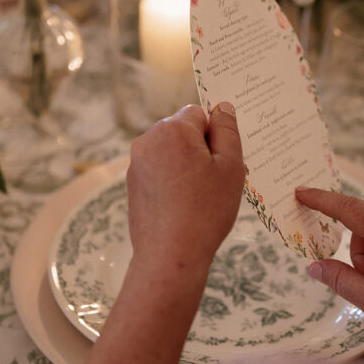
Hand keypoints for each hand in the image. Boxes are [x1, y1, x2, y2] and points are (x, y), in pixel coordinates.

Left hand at [127, 103, 243, 269]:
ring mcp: (136, 163)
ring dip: (186, 166)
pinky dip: (173, 182)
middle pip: (183, 132)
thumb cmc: (205, 211)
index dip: (215, 136)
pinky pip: (159, 171)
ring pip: (171, 152)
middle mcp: (148, 140)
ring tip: (199, 198)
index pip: (199, 113)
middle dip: (200, 149)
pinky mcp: (132, 184)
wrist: (170, 255)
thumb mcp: (230, 167)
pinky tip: (183, 206)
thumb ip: (228, 131)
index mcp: (172, 130)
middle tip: (215, 182)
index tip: (222, 162)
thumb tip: (223, 107)